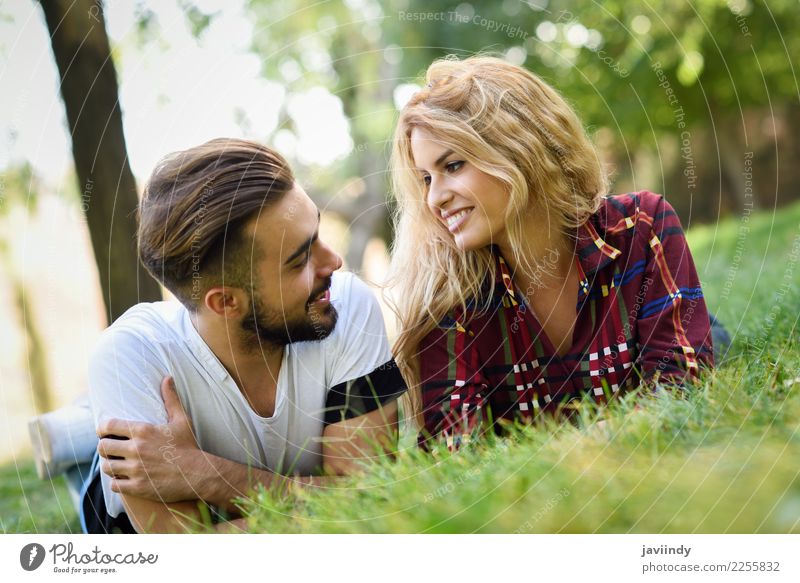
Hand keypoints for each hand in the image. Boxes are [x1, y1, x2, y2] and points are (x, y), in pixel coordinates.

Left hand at [96, 376, 210, 502]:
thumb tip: (168, 378)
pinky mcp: (137, 486)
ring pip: (107, 466)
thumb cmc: (188, 446)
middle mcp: (136, 449)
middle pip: (103, 447)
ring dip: (110, 464)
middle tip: (112, 449)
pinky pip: (115, 485)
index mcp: (143, 431)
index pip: (108, 426)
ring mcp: (136, 469)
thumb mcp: (181, 420)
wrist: (198, 474)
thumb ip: (171, 399)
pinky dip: (117, 482)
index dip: (102, 428)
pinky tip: (124, 479)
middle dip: (105, 447)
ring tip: (117, 463)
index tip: (105, 432)